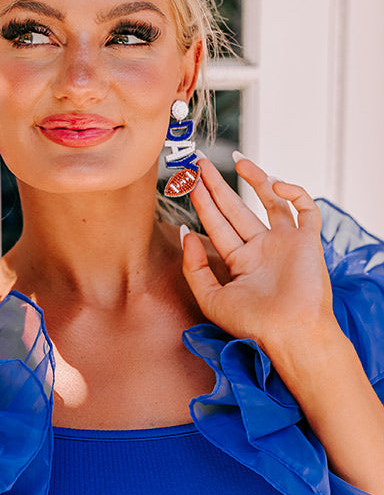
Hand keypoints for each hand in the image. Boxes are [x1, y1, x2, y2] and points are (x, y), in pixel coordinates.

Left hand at [181, 156, 338, 354]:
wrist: (291, 334)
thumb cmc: (252, 323)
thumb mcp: (210, 298)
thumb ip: (194, 266)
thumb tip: (186, 232)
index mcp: (241, 262)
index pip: (218, 225)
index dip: (203, 202)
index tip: (188, 181)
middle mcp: (262, 249)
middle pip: (237, 209)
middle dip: (219, 186)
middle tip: (201, 162)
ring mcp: (286, 243)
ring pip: (271, 201)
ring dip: (256, 179)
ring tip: (237, 160)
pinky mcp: (309, 240)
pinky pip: (305, 208)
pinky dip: (293, 192)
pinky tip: (274, 184)